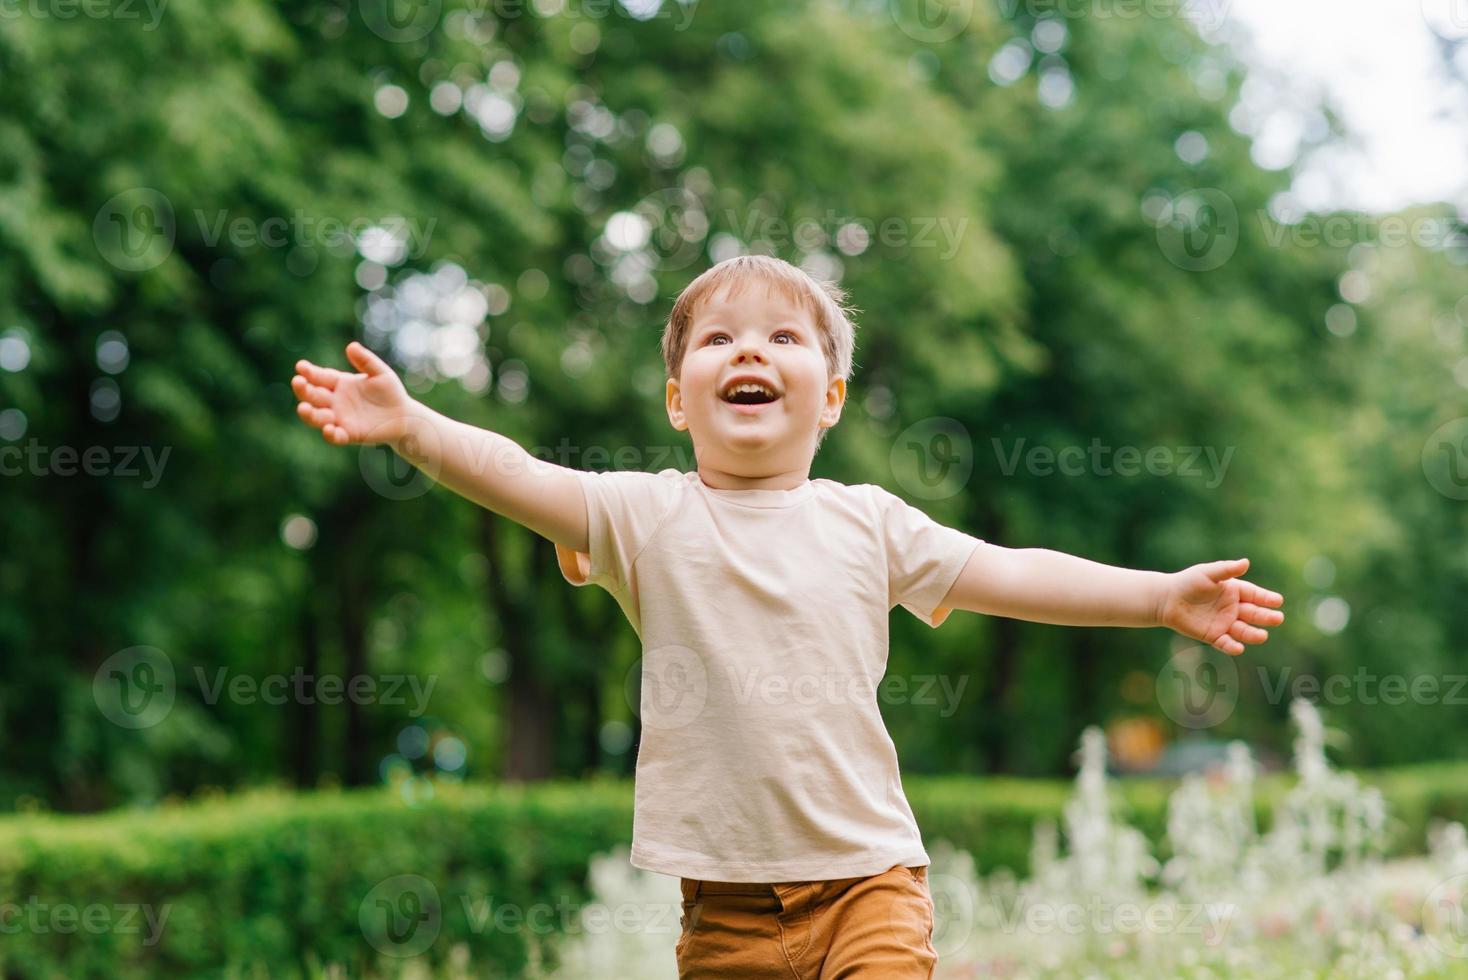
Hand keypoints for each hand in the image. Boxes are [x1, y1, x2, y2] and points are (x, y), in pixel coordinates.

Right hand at [291, 342, 415, 447]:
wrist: (404, 416)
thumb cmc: (390, 392)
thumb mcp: (381, 373)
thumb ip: (366, 361)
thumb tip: (351, 346)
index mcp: (339, 383)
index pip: (320, 377)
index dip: (309, 372)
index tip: (300, 366)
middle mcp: (335, 401)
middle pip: (313, 396)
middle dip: (303, 389)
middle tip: (298, 382)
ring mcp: (339, 418)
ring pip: (317, 417)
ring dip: (309, 414)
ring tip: (304, 408)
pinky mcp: (349, 434)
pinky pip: (335, 436)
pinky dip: (330, 434)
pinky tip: (329, 429)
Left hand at [1158, 557, 1283, 655]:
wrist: (1167, 599)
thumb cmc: (1188, 582)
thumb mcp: (1208, 573)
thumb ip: (1226, 570)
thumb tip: (1246, 562)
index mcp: (1234, 592)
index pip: (1255, 595)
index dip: (1266, 598)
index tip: (1278, 601)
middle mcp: (1233, 608)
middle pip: (1254, 614)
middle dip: (1266, 617)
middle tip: (1278, 618)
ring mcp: (1224, 623)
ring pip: (1243, 631)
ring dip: (1253, 634)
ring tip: (1262, 636)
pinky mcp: (1213, 636)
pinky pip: (1225, 643)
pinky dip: (1232, 646)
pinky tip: (1238, 648)